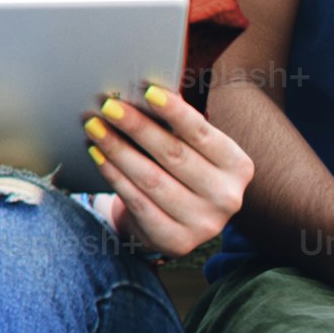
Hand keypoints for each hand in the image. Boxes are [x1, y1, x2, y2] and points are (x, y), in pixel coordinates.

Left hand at [85, 87, 253, 257]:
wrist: (178, 221)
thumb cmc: (183, 168)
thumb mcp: (192, 148)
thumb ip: (177, 124)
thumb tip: (142, 92)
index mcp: (237, 166)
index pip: (201, 133)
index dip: (174, 112)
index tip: (148, 91)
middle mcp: (226, 197)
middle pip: (173, 155)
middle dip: (137, 127)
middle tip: (108, 106)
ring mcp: (203, 224)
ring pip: (152, 179)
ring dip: (118, 150)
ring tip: (95, 128)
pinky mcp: (177, 241)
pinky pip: (138, 202)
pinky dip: (114, 176)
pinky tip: (98, 156)